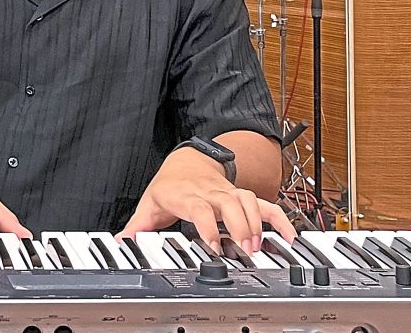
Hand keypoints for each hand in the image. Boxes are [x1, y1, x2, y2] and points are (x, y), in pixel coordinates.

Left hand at [119, 147, 295, 253]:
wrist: (186, 160)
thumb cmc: (170, 186)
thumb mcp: (150, 203)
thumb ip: (137, 226)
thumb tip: (120, 242)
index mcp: (186, 195)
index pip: (198, 207)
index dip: (207, 226)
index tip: (214, 247)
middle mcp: (210, 192)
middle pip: (229, 203)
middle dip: (239, 226)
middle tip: (244, 250)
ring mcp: (228, 192)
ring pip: (248, 200)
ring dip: (256, 224)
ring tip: (258, 247)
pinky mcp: (241, 195)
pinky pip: (265, 204)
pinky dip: (279, 218)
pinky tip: (290, 236)